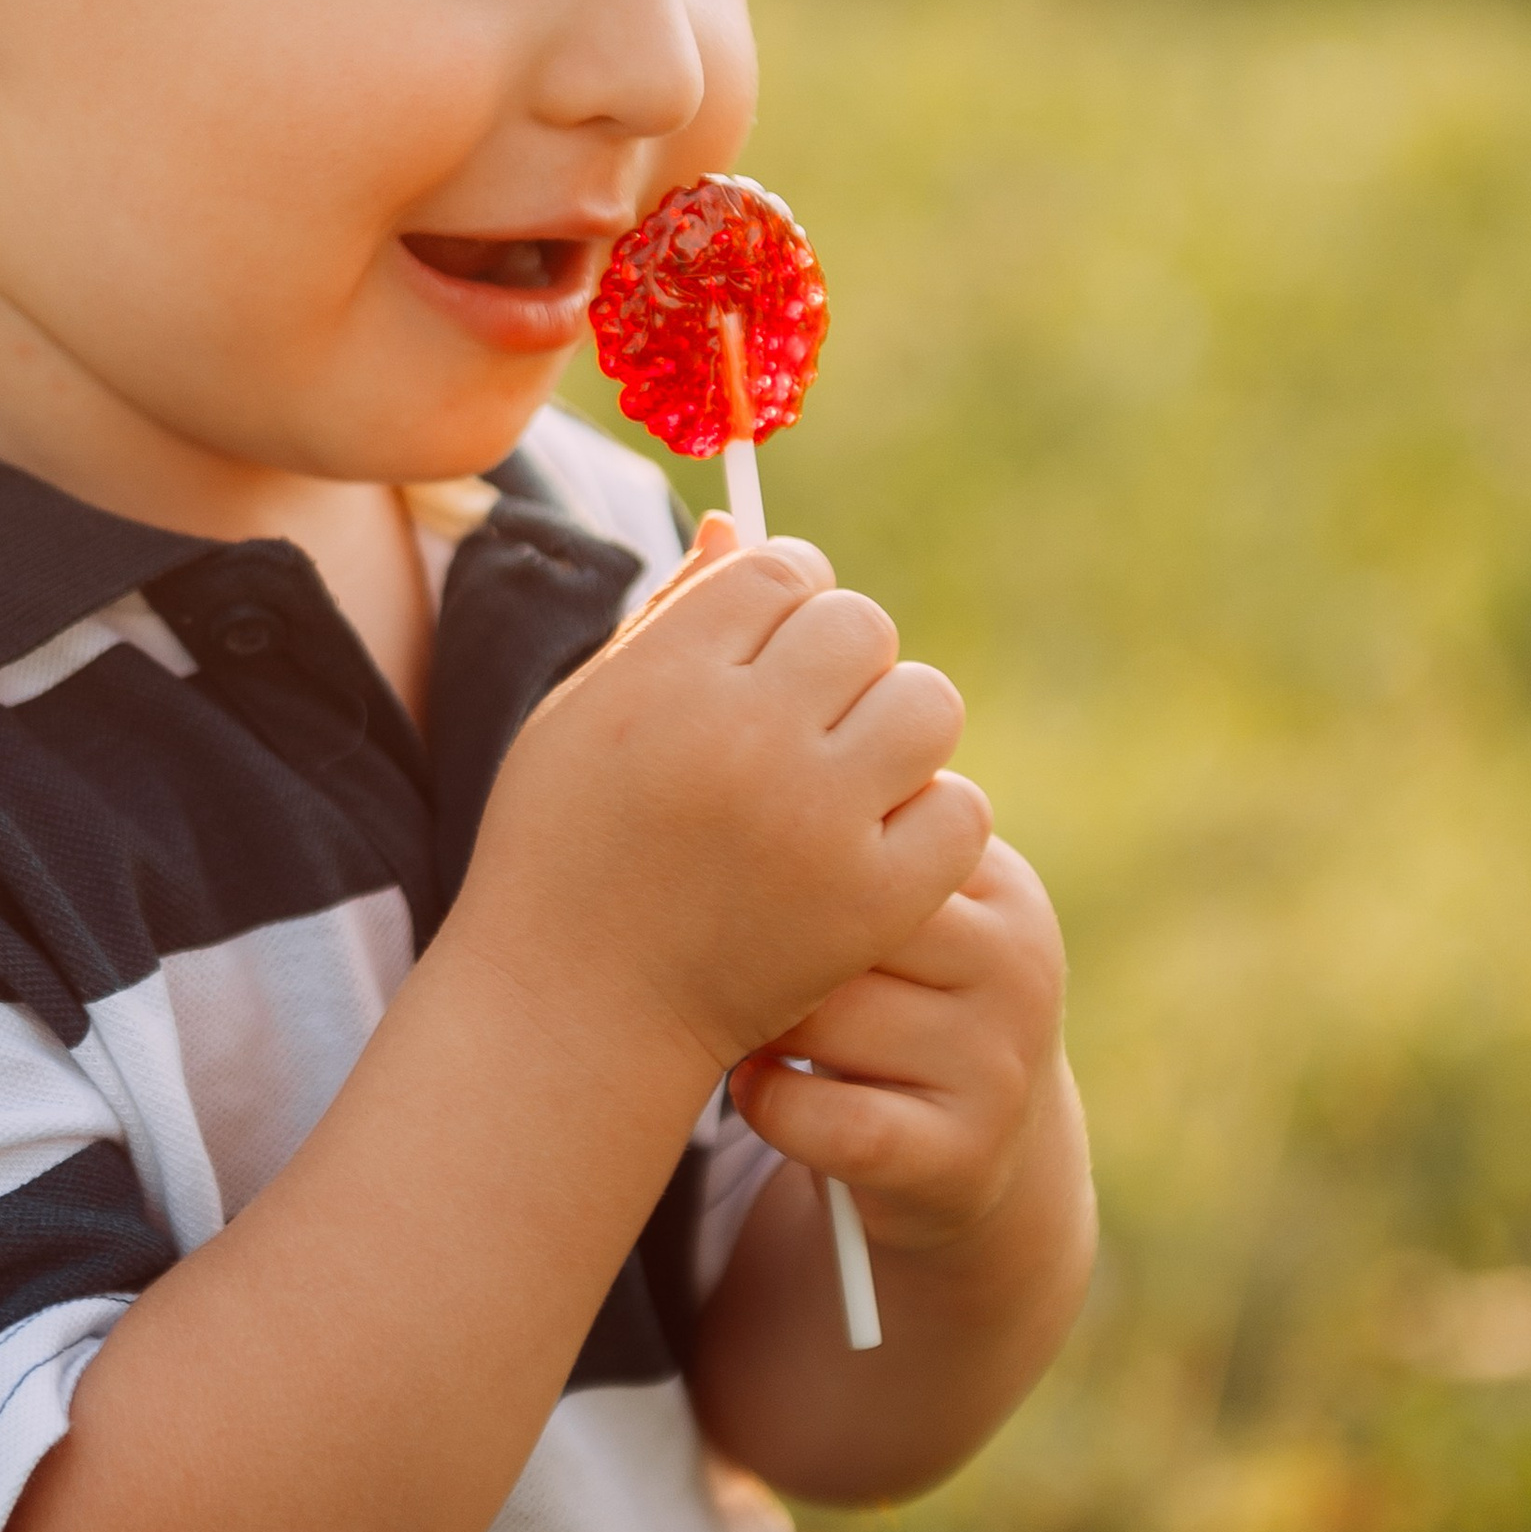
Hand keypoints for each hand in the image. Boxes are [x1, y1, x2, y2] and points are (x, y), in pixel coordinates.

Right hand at [454, 515, 987, 1083]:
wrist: (574, 1008)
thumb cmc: (569, 846)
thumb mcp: (584, 713)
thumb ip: (669, 616)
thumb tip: (744, 523)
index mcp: (666, 679)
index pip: (780, 568)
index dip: (781, 599)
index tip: (762, 653)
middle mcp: (746, 738)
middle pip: (859, 625)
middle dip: (837, 662)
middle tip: (800, 722)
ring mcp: (816, 822)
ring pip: (926, 703)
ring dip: (893, 729)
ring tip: (842, 776)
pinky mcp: (873, 902)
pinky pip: (962, 808)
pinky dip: (929, 818)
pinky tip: (871, 841)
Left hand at [729, 835, 1069, 1251]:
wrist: (983, 1148)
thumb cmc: (908, 999)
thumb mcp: (913, 912)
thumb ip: (854, 838)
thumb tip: (740, 769)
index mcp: (1002, 887)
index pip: (869, 839)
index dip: (779, 861)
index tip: (721, 871)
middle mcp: (1017, 968)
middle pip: (843, 924)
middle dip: (764, 943)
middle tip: (713, 952)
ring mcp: (997, 1066)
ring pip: (826, 1020)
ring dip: (758, 1022)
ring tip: (735, 1016)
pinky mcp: (960, 1156)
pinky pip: (827, 1119)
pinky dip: (768, 1101)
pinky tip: (752, 1084)